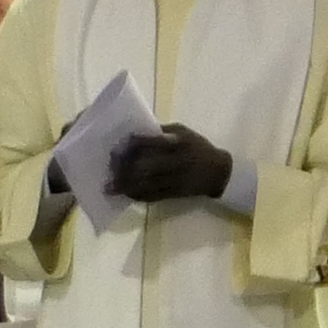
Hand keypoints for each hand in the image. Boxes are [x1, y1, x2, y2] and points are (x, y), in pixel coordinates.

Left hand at [108, 123, 236, 207]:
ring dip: (127, 186)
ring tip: (109, 186)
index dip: (136, 143)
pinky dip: (137, 196)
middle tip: (110, 166)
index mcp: (180, 143)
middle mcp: (177, 162)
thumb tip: (137, 131)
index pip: (155, 142)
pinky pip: (153, 196)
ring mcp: (175, 179)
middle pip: (148, 166)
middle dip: (126, 167)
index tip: (121, 144)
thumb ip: (162, 132)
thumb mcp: (184, 132)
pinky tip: (124, 194)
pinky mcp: (174, 193)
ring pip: (148, 184)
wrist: (218, 172)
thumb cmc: (198, 147)